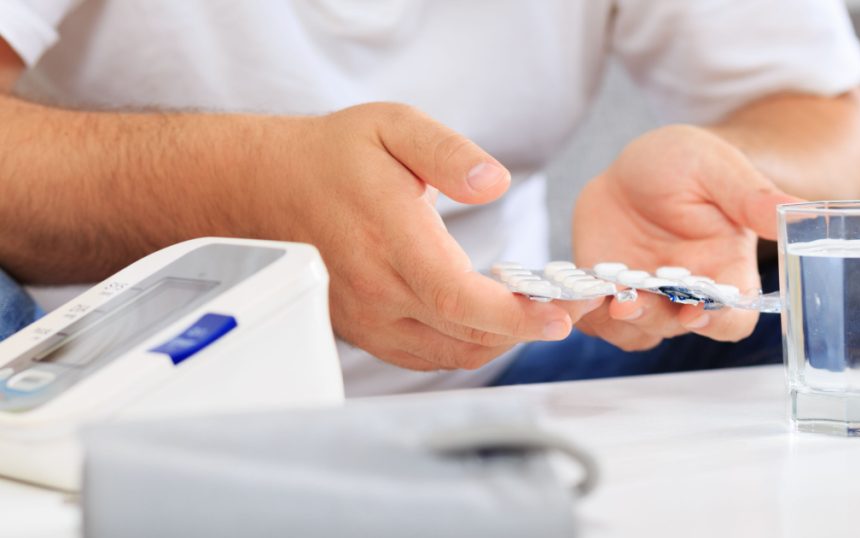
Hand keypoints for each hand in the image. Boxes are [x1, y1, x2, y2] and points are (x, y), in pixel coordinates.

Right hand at [261, 103, 594, 369]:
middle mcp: (376, 288)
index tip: (560, 316)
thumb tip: (495, 182)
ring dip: (503, 340)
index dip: (513, 315)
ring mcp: (369, 317)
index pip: (457, 295)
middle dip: (529, 327)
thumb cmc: (335, 156)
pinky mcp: (367, 332)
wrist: (272, 187)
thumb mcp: (393, 126)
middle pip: (465, 332)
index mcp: (388, 236)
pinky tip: (494, 322)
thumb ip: (448, 152)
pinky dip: (470, 346)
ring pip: (452, 352)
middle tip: (575, 307)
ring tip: (542, 312)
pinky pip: (429, 355)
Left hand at [573, 125, 800, 350]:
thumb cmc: (688, 163)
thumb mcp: (719, 170)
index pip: (733, 317)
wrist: (638, 167)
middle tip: (628, 299)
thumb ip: (754, 198)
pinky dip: (580, 312)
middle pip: (677, 328)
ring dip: (615, 320)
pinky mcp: (607, 291)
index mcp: (726, 271)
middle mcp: (686, 293)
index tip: (695, 310)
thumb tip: (804, 214)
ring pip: (634, 331)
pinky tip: (568, 296)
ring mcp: (645, 295)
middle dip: (653, 317)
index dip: (718, 321)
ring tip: (599, 294)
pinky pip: (594, 317)